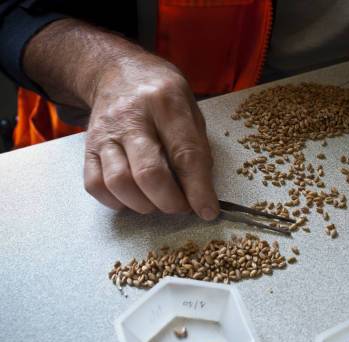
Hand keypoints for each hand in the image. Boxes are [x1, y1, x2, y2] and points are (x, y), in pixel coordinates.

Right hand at [84, 55, 218, 218]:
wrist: (117, 71)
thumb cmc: (162, 95)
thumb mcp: (191, 109)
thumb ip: (197, 148)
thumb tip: (202, 193)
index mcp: (167, 103)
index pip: (185, 154)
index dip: (198, 189)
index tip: (207, 211)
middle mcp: (132, 116)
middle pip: (149, 173)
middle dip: (170, 202)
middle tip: (182, 207)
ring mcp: (106, 132)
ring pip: (119, 182)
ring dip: (144, 205)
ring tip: (158, 203)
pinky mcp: (88, 146)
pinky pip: (96, 185)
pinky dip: (117, 201)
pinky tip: (134, 198)